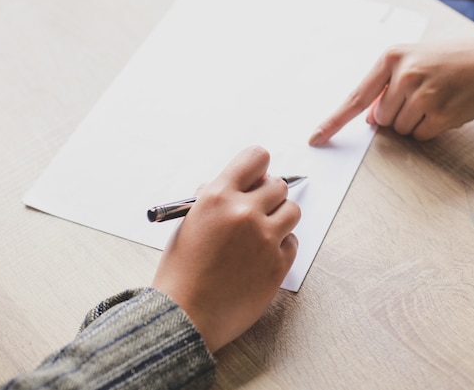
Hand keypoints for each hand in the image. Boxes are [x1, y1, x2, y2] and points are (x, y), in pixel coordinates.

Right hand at [151, 145, 300, 352]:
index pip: (256, 157)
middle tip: (256, 210)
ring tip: (261, 233)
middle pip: (279, 185)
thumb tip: (230, 185)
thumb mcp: (188, 223)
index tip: (256, 177)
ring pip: (293, 210)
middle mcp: (244, 212)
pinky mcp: (278, 264)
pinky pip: (293, 241)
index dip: (258, 167)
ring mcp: (264, 238)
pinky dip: (281, 245)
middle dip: (268, 195)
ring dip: (280, 217)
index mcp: (218, 197)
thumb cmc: (181, 271)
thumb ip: (213, 199)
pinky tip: (261, 257)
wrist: (185, 316)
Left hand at [309, 39, 473, 144]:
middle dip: (396, 114)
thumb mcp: (413, 60)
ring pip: (399, 130)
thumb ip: (386, 86)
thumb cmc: (451, 60)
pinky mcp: (440, 115)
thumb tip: (369, 118)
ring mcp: (423, 96)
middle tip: (422, 94)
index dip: (333, 121)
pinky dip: (430, 129)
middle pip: (380, 120)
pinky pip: (420, 136)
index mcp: (392, 58)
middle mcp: (404, 75)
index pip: (355, 97)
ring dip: (414, 122)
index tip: (316, 138)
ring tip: (436, 98)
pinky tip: (446, 108)